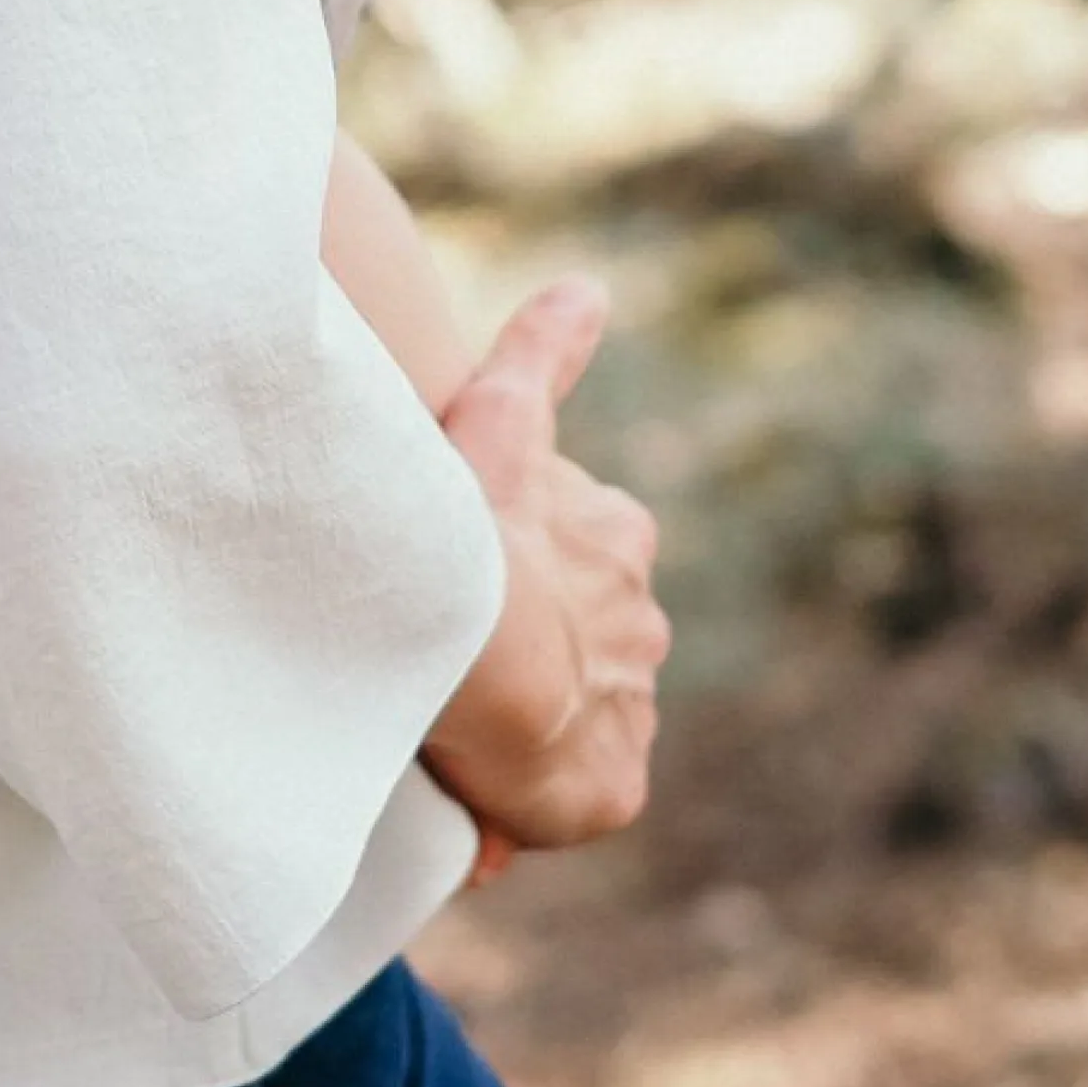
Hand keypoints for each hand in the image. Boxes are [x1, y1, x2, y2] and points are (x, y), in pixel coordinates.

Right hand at [421, 277, 668, 863]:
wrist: (477, 641)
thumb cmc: (469, 519)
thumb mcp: (502, 411)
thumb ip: (543, 350)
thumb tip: (588, 286)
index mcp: (618, 539)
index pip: (580, 557)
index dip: (522, 566)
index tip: (468, 575)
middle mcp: (642, 626)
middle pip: (581, 641)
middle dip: (531, 650)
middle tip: (445, 654)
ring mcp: (630, 713)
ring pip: (575, 718)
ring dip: (529, 726)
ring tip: (449, 724)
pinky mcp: (612, 792)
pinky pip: (575, 798)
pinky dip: (535, 800)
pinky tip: (477, 787)